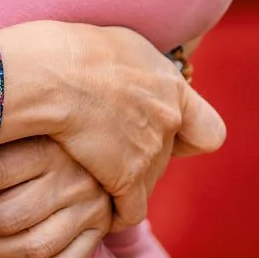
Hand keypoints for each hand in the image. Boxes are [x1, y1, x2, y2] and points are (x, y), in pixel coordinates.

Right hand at [0, 21, 223, 228]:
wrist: (49, 73)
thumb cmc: (73, 50)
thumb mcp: (124, 44)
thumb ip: (143, 70)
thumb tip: (141, 78)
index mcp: (171, 87)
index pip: (209, 131)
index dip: (189, 139)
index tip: (164, 135)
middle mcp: (168, 120)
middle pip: (164, 157)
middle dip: (139, 156)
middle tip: (105, 146)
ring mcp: (150, 151)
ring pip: (147, 183)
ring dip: (124, 181)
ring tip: (92, 174)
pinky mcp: (126, 178)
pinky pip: (130, 211)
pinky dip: (115, 214)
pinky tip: (99, 210)